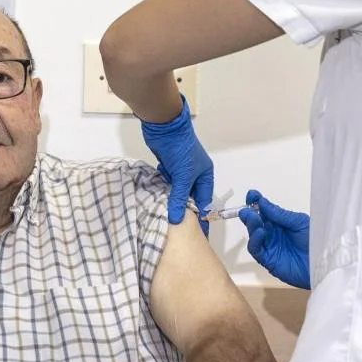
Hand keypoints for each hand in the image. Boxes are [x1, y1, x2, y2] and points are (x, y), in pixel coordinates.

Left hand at [139, 97, 213, 229]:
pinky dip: (162, 192)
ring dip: (171, 202)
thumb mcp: (182, 176)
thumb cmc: (180, 149)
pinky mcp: (167, 168)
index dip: (200, 218)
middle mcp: (195, 175)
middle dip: (183, 211)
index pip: (204, 202)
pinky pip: (166, 185)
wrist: (164, 125)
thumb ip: (179, 198)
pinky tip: (156, 203)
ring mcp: (180, 171)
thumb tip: (176, 220)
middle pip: (189, 198)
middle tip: (177, 231)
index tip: (197, 235)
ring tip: (165, 220)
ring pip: (176, 192)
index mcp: (205, 175)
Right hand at [238, 189, 310, 288]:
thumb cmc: (316, 242)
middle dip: (249, 213)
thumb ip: (280, 214)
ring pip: (253, 235)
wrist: (323, 263)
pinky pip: (256, 250)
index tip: (252, 195)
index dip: (256, 202)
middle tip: (247, 208)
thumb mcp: (300, 222)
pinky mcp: (269, 260)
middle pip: (256, 222)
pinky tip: (260, 233)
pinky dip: (255, 241)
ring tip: (252, 217)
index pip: (265, 211)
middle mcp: (273, 234)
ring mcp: (270, 246)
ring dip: (251, 225)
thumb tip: (263, 202)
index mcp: (281, 223)